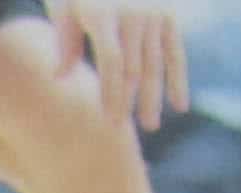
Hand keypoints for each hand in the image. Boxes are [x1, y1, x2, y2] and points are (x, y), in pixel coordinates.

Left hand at [59, 0, 187, 130]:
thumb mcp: (63, 5)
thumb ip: (65, 40)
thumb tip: (60, 76)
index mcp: (104, 15)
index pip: (112, 62)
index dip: (112, 93)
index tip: (109, 121)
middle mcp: (134, 15)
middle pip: (134, 68)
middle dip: (129, 101)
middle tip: (121, 131)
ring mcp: (155, 15)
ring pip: (155, 63)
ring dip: (153, 96)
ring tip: (150, 125)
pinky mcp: (169, 15)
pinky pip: (175, 51)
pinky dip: (178, 78)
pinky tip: (179, 104)